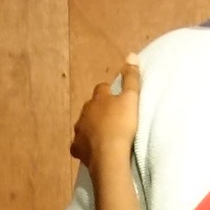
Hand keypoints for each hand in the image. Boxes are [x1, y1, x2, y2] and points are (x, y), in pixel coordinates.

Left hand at [71, 54, 140, 168]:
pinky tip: (90, 150)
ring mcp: (79, 131)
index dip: (108, 91)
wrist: (109, 154)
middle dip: (97, 110)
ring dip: (90, 127)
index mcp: (98, 99)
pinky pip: (79, 145)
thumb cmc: (122, 124)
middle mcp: (85, 112)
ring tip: (102, 135)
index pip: (101, 89)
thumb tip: (131, 54)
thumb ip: (131, 78)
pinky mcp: (77, 148)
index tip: (116, 97)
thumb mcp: (131, 99)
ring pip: (83, 125)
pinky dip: (84, 146)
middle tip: (110, 117)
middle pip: (90, 107)